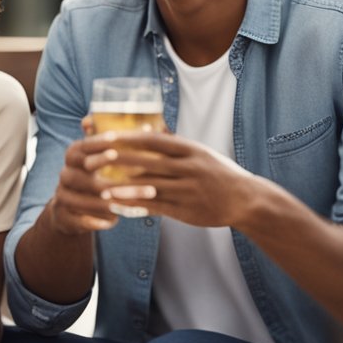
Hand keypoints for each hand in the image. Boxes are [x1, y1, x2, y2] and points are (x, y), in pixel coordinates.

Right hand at [45, 130, 140, 235]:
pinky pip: (81, 220)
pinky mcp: (64, 216)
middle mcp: (65, 173)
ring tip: (136, 205)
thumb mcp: (102, 158)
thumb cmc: (95, 177)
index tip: (117, 139)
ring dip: (112, 204)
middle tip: (143, 181)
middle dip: (116, 178)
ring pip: (86, 200)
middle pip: (87, 174)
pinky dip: (98, 221)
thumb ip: (122, 144)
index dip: (98, 142)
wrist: (69, 208)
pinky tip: (114, 221)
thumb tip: (150, 126)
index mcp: (74, 155)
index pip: (83, 146)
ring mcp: (62, 196)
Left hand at [89, 131, 264, 228]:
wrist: (247, 200)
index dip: (129, 139)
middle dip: (119, 161)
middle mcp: (189, 168)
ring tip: (101, 187)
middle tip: (96, 159)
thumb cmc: (218, 173)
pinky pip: (155, 208)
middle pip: (147, 163)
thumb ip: (174, 145)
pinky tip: (119, 205)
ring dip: (123, 188)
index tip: (107, 136)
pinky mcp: (187, 211)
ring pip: (149, 188)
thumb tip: (146, 131)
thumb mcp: (200, 153)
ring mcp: (188, 191)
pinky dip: (135, 206)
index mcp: (191, 150)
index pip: (155, 141)